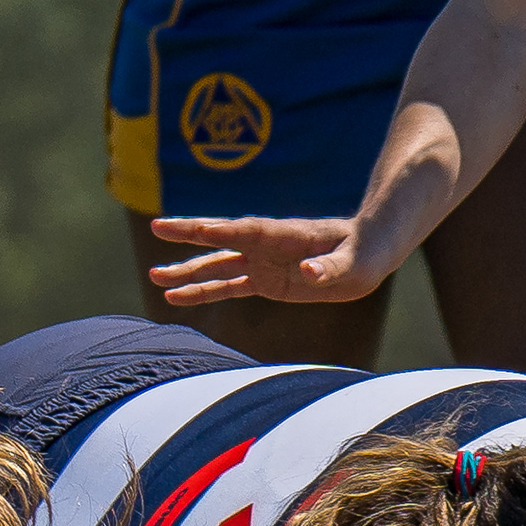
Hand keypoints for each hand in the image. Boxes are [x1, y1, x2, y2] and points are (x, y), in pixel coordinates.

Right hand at [148, 214, 396, 307]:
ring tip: (154, 278)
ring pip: (217, 266)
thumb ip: (330, 268)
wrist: (371, 252)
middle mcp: (266, 246)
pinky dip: (203, 293)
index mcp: (285, 235)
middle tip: (155, 229)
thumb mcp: (355, 264)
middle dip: (188, 237)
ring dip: (187, 272)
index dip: (214, 229)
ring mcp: (263, 263)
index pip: (243, 230)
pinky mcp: (265, 282)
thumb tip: (308, 274)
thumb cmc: (366, 252)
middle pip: (220, 240)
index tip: (184, 227)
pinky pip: (228, 287)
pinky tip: (176, 298)